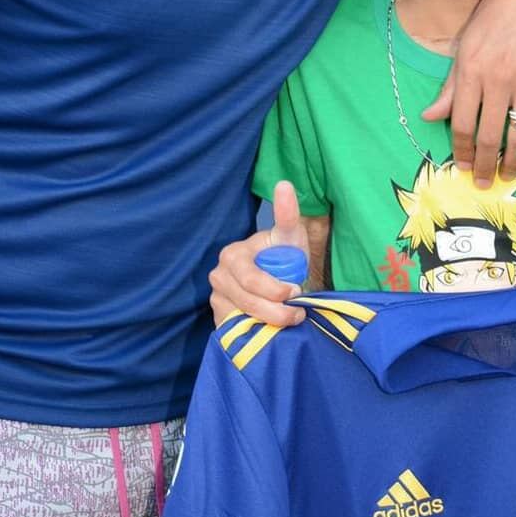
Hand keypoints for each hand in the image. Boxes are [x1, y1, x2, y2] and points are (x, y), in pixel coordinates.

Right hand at [208, 181, 308, 328]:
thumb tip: (284, 183)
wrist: (282, 283)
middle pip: (249, 302)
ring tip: (291, 317)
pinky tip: (270, 327)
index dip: (275, 290)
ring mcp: (216, 300)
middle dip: (278, 310)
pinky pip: (238, 333)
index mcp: (232, 255)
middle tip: (299, 310)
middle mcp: (218, 277)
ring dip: (272, 323)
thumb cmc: (286, 257)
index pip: (252, 279)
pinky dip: (258, 333)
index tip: (294, 291)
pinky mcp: (219, 321)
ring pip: (244, 320)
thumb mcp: (290, 236)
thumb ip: (287, 213)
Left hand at [422, 0, 515, 186]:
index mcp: (472, 70)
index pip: (462, 123)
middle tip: (482, 181)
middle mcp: (500, 78)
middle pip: (489, 136)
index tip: (461, 166)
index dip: (460, 150)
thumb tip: (428, 117)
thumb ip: (449, 86)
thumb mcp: (464, 46)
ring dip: (514, 160)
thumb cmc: (493, 14)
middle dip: (484, 165)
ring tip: (508, 171)